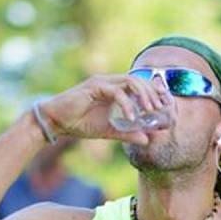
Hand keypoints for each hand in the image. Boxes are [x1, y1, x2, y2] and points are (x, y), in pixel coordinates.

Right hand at [39, 74, 167, 145]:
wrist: (56, 122)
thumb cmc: (79, 124)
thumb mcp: (108, 131)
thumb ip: (127, 134)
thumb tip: (147, 140)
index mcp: (113, 88)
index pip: (138, 84)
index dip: (153, 91)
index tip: (164, 104)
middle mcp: (109, 81)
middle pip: (138, 79)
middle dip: (151, 93)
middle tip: (158, 109)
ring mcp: (101, 82)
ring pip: (130, 81)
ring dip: (142, 95)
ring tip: (149, 111)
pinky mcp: (94, 87)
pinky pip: (116, 92)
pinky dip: (126, 104)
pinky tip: (130, 118)